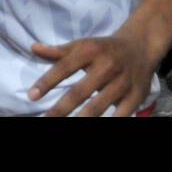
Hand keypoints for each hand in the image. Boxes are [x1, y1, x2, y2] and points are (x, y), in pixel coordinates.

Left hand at [27, 36, 153, 116]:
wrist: (140, 46)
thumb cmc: (103, 48)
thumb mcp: (82, 45)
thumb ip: (58, 51)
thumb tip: (33, 48)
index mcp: (90, 51)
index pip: (64, 67)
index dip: (47, 81)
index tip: (31, 96)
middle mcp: (107, 66)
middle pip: (80, 91)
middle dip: (61, 108)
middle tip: (46, 119)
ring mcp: (122, 82)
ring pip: (99, 106)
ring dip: (83, 119)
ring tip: (67, 127)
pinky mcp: (136, 95)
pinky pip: (121, 114)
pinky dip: (110, 121)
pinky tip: (97, 127)